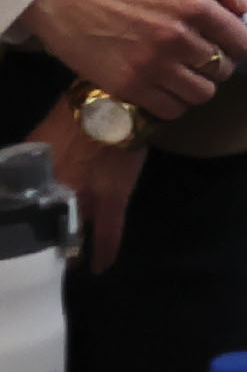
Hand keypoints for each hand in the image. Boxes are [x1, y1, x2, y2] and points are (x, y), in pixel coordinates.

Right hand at [20, 0, 246, 117]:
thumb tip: (244, 8)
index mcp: (193, 6)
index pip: (239, 40)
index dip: (236, 44)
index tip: (226, 44)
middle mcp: (177, 38)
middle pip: (221, 68)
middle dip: (218, 65)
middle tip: (203, 60)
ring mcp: (153, 65)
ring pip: (201, 93)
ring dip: (199, 87)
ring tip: (187, 76)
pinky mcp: (129, 86)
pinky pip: (171, 109)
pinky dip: (175, 104)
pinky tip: (167, 90)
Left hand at [28, 97, 146, 272]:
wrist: (111, 104)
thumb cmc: (71, 117)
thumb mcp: (37, 141)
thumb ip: (24, 164)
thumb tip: (10, 183)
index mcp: (30, 180)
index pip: (16, 215)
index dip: (17, 231)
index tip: (15, 241)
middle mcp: (53, 195)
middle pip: (41, 230)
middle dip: (40, 244)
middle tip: (40, 255)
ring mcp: (83, 199)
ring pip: (71, 236)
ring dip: (68, 251)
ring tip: (65, 264)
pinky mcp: (113, 199)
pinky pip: (108, 234)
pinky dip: (104, 252)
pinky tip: (100, 268)